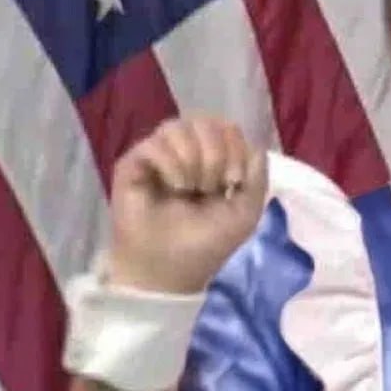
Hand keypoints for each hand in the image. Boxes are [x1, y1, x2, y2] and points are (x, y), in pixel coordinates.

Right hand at [106, 116, 268, 293]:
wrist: (170, 269)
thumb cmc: (206, 243)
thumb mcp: (246, 213)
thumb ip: (258, 178)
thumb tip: (254, 147)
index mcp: (212, 159)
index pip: (227, 127)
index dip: (236, 147)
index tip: (235, 181)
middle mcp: (185, 152)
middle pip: (206, 121)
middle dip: (216, 153)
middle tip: (213, 186)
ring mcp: (158, 156)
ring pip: (178, 126)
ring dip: (194, 158)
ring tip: (192, 188)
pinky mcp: (133, 164)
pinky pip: (154, 143)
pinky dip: (172, 164)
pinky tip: (175, 187)